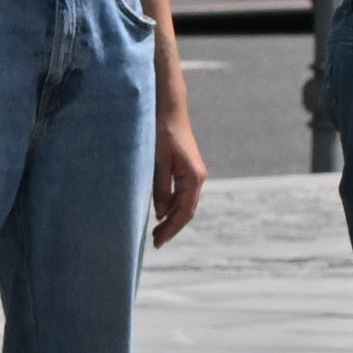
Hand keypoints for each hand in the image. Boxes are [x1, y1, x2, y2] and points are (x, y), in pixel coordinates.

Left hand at [150, 100, 207, 246]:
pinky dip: (171, 206)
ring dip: (171, 218)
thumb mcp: (158, 161)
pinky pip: (180, 194)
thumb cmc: (162, 132)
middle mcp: (197, 178)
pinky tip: (159, 212)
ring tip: (156, 232)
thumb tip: (160, 213)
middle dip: (171, 227)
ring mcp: (193, 174)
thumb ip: (160, 188)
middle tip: (155, 242)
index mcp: (193, 177)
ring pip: (184, 204)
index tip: (158, 241)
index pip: (184, 211)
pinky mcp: (186, 170)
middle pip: (186, 211)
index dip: (171, 228)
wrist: (169, 110)